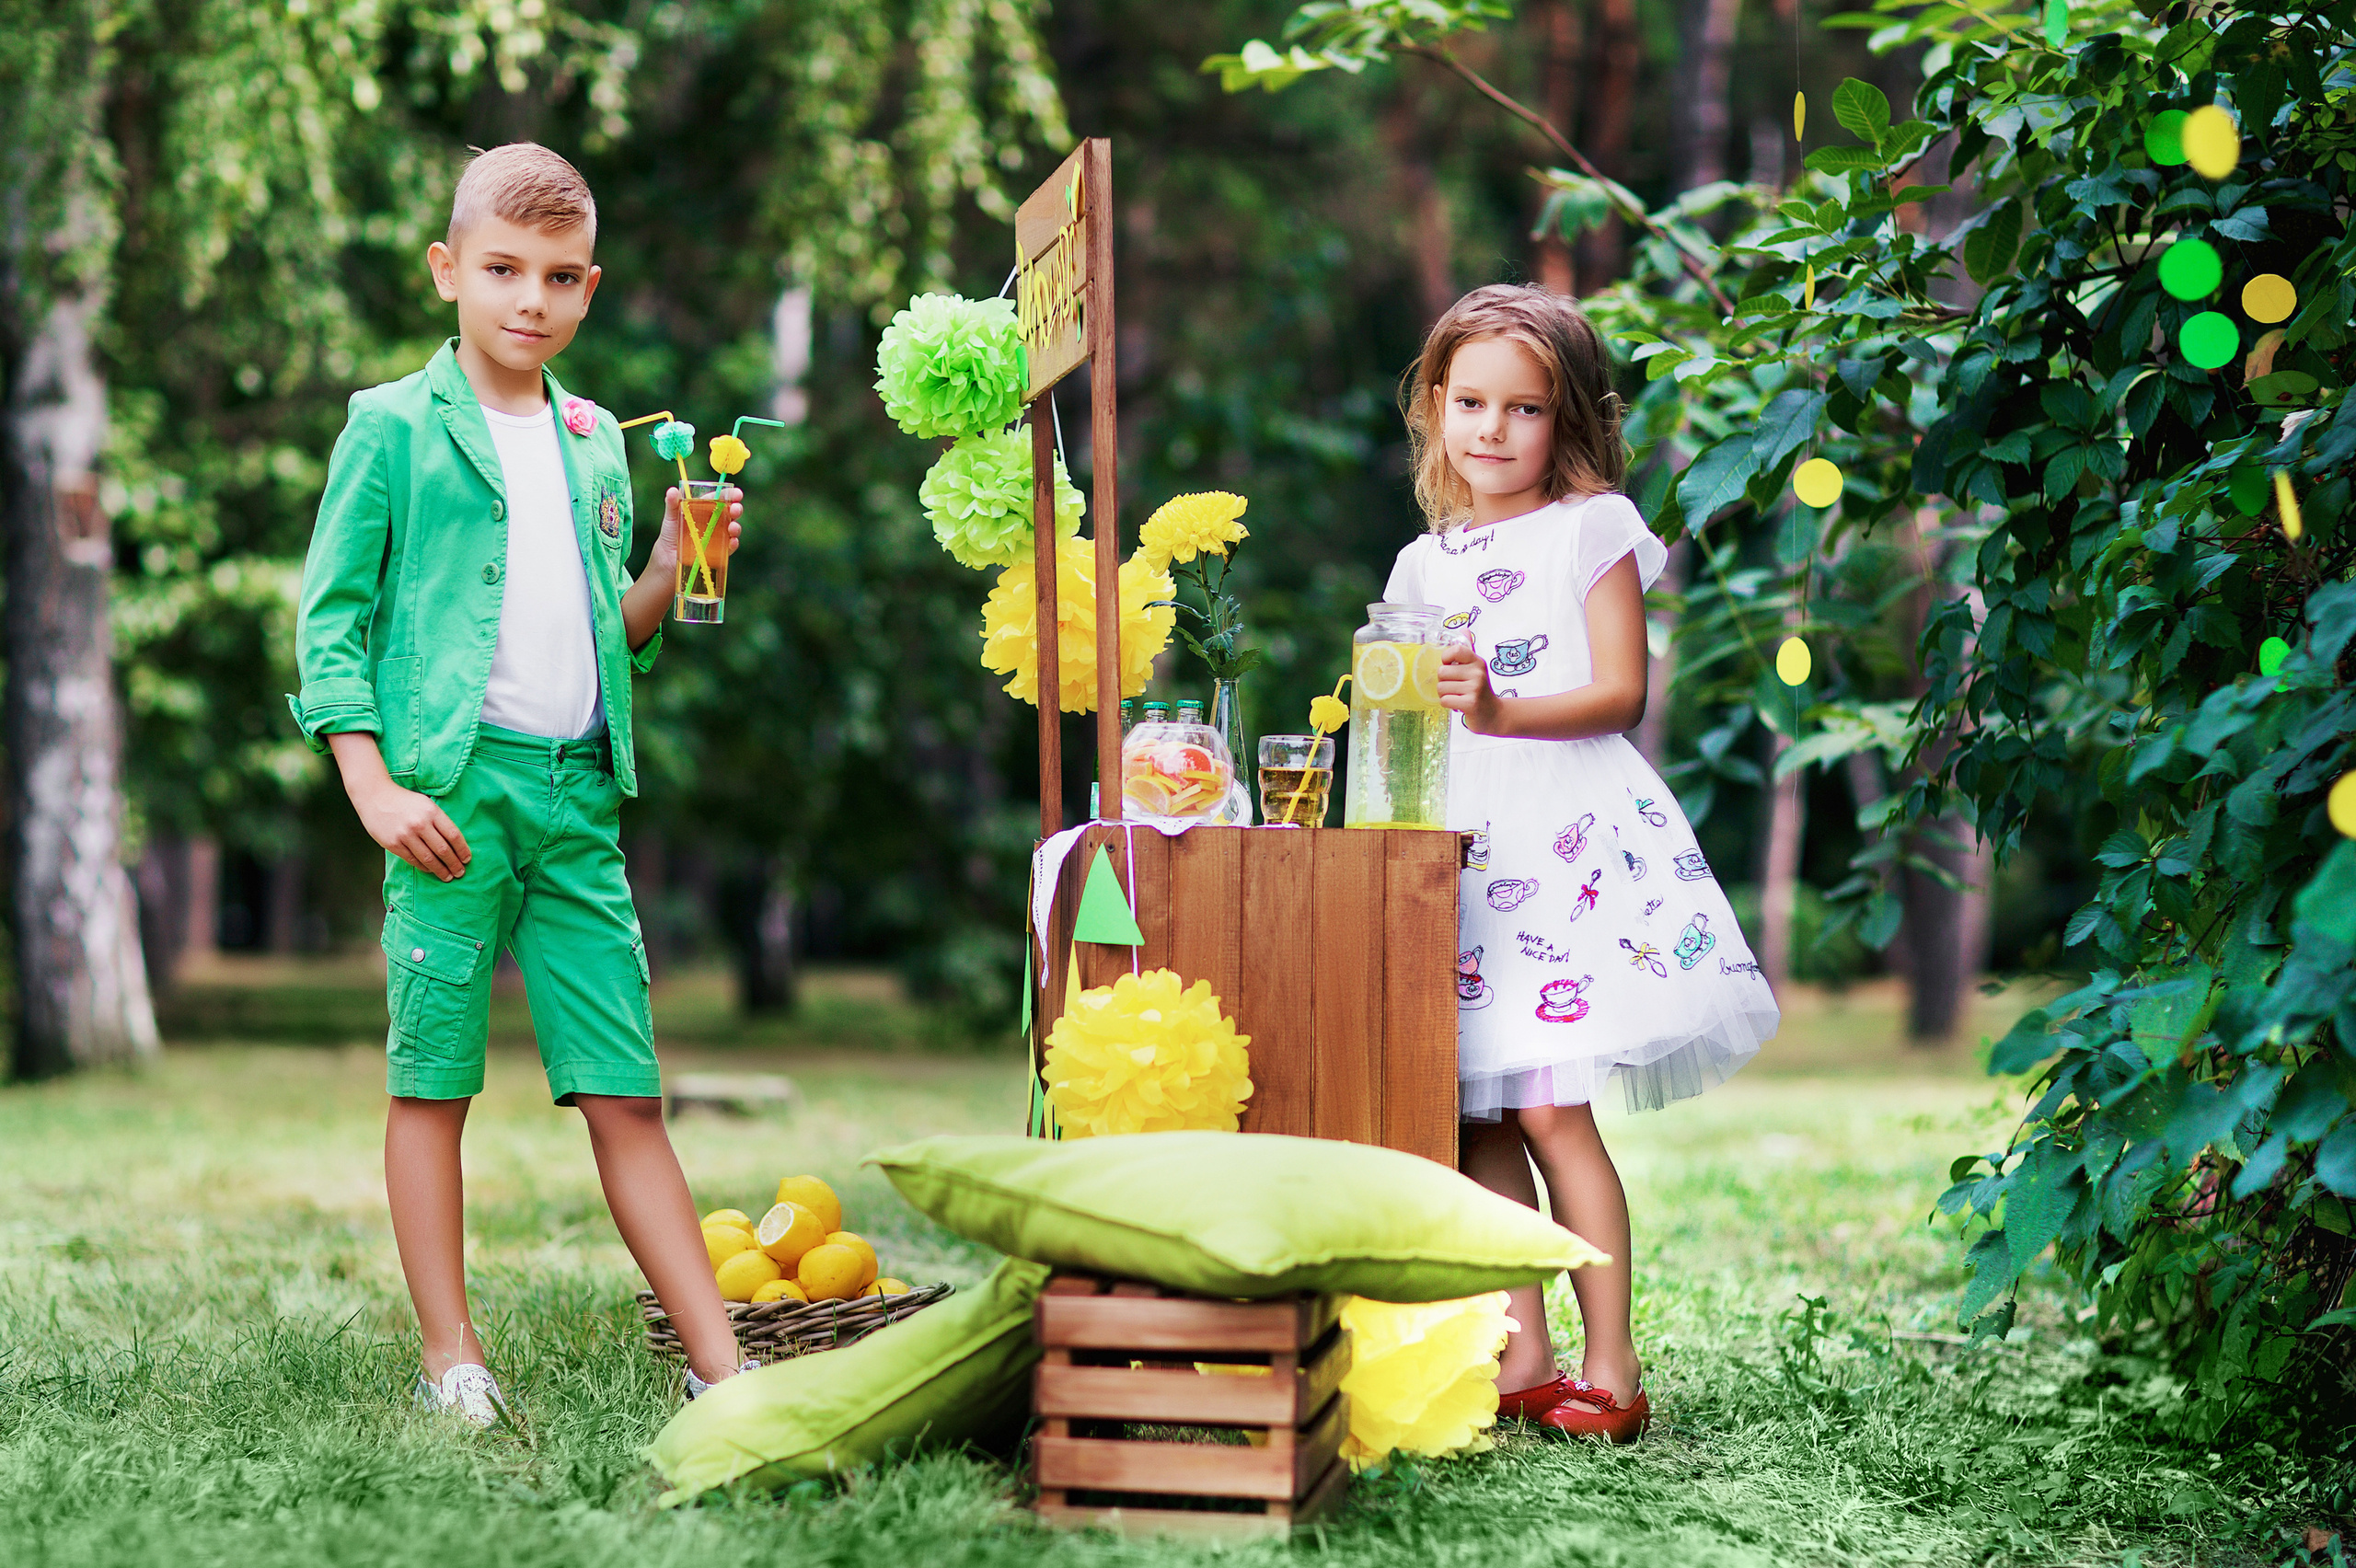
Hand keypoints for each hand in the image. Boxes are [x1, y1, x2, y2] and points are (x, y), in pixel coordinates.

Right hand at [350, 773, 470, 880]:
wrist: (375, 796)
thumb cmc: (404, 801)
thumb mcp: (426, 804)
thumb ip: (439, 820)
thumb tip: (454, 843)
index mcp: (432, 812)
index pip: (453, 835)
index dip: (462, 850)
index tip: (467, 859)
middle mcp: (420, 824)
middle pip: (443, 850)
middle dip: (454, 864)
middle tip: (460, 873)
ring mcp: (405, 835)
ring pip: (428, 858)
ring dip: (440, 870)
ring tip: (448, 876)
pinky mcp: (393, 843)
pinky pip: (412, 860)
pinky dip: (424, 867)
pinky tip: (430, 870)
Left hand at [651, 485, 742, 575]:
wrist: (668, 560)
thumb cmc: (670, 536)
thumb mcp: (671, 518)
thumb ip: (672, 504)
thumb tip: (672, 490)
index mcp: (704, 509)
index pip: (719, 499)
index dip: (729, 495)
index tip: (738, 494)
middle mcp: (714, 521)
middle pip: (729, 513)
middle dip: (736, 509)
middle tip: (736, 509)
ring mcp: (717, 537)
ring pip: (732, 529)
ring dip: (736, 527)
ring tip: (732, 527)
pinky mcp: (718, 552)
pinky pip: (729, 547)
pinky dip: (733, 544)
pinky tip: (732, 541)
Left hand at [1436, 640, 1498, 731]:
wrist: (1493, 714)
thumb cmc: (1480, 690)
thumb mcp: (1476, 668)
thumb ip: (1468, 650)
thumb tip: (1464, 629)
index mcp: (1477, 661)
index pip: (1455, 650)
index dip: (1446, 659)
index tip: (1450, 667)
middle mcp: (1477, 672)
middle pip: (1442, 672)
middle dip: (1444, 682)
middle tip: (1455, 688)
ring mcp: (1475, 688)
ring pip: (1441, 688)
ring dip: (1445, 694)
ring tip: (1458, 696)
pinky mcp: (1470, 703)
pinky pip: (1445, 700)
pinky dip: (1448, 704)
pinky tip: (1458, 704)